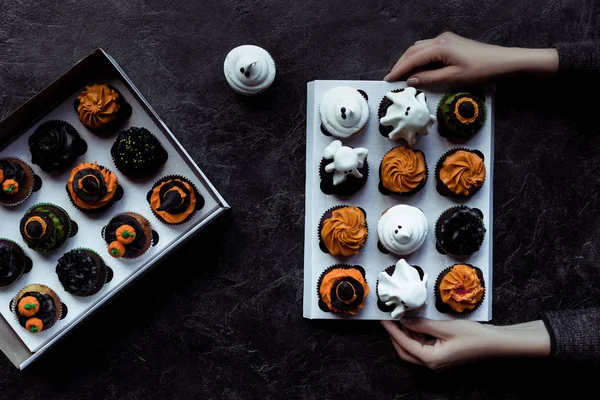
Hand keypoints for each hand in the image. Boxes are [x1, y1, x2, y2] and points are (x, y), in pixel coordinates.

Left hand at [381, 317, 550, 369]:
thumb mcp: (444, 327)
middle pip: (405, 351)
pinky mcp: (442, 357)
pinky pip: (423, 348)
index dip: (392, 330)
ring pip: (413, 349)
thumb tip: (403, 319)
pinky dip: (416, 337)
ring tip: (400, 318)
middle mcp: (432, 364)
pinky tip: (415, 324)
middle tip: (389, 319)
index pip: (404, 343)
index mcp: (431, 359)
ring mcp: (437, 362)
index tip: (383, 319)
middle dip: (395, 335)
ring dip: (406, 335)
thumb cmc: (472, 335)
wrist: (494, 343)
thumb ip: (422, 324)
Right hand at [384, 31, 557, 85]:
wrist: (503, 61)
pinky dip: (419, 59)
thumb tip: (411, 80)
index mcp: (439, 47)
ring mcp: (445, 40)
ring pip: (419, 49)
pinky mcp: (450, 43)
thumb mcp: (453, 78)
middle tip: (392, 78)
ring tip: (402, 76)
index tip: (388, 80)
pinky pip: (428, 50)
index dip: (398, 70)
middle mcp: (440, 40)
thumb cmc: (480, 70)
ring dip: (409, 61)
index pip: (412, 59)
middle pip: (413, 51)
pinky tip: (419, 70)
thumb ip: (429, 78)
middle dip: (401, 64)